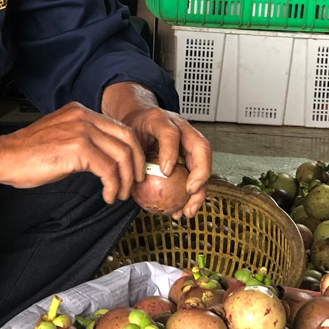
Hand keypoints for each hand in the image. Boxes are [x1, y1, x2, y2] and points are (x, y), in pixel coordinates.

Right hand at [0, 102, 144, 203]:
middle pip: (127, 138)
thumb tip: (104, 159)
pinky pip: (108, 169)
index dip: (132, 151)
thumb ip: (83, 141)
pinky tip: (107, 196)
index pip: (119, 128)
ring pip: (121, 155)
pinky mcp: (78, 148)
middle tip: (134, 183)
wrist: (4, 157)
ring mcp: (81, 130)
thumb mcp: (61, 138)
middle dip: (136, 163)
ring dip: (125, 179)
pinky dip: (113, 186)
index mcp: (80, 112)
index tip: (132, 170)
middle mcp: (84, 116)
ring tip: (120, 194)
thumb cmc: (27, 154)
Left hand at [102, 83, 211, 219]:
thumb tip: (127, 183)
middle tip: (190, 191)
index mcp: (160, 120)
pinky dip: (191, 194)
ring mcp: (188, 141)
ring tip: (187, 211)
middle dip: (200, 172)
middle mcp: (180, 128)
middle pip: (200, 147)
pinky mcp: (189, 155)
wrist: (137, 117)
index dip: (170, 152)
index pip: (170, 133)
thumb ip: (130, 155)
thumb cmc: (131, 127)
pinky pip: (195, 175)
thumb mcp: (125, 136)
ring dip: (199, 190)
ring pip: (203, 164)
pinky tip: (181, 211)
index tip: (166, 172)